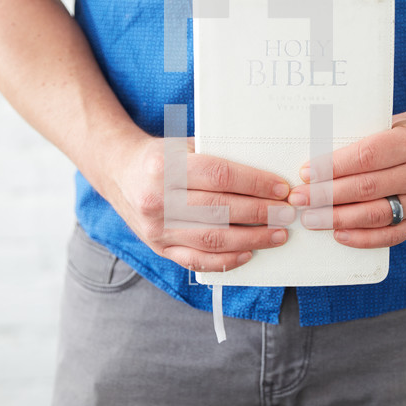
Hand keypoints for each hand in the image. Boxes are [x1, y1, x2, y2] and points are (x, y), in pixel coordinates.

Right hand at [83, 135, 293, 271]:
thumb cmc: (160, 155)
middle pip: (219, 210)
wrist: (117, 171)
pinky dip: (226, 261)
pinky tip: (249, 254)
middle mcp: (158, 199)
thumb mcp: (183, 144)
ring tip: (278, 235)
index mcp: (165, 167)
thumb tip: (265, 172)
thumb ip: (216, 156)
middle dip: (261, 214)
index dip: (254, 184)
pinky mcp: (158, 248)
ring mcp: (157, 228)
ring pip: (212, 240)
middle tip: (288, 214)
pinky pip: (196, 261)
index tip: (281, 189)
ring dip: (252, 240)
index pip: (219, 176)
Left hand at [287, 108, 405, 247]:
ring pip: (376, 215)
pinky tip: (339, 235)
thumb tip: (319, 153)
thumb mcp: (398, 121)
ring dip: (338, 219)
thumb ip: (366, 137)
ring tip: (311, 219)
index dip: (333, 167)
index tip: (306, 173)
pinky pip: (392, 234)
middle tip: (299, 199)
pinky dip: (363, 238)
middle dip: (326, 196)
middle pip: (366, 189)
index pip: (366, 157)